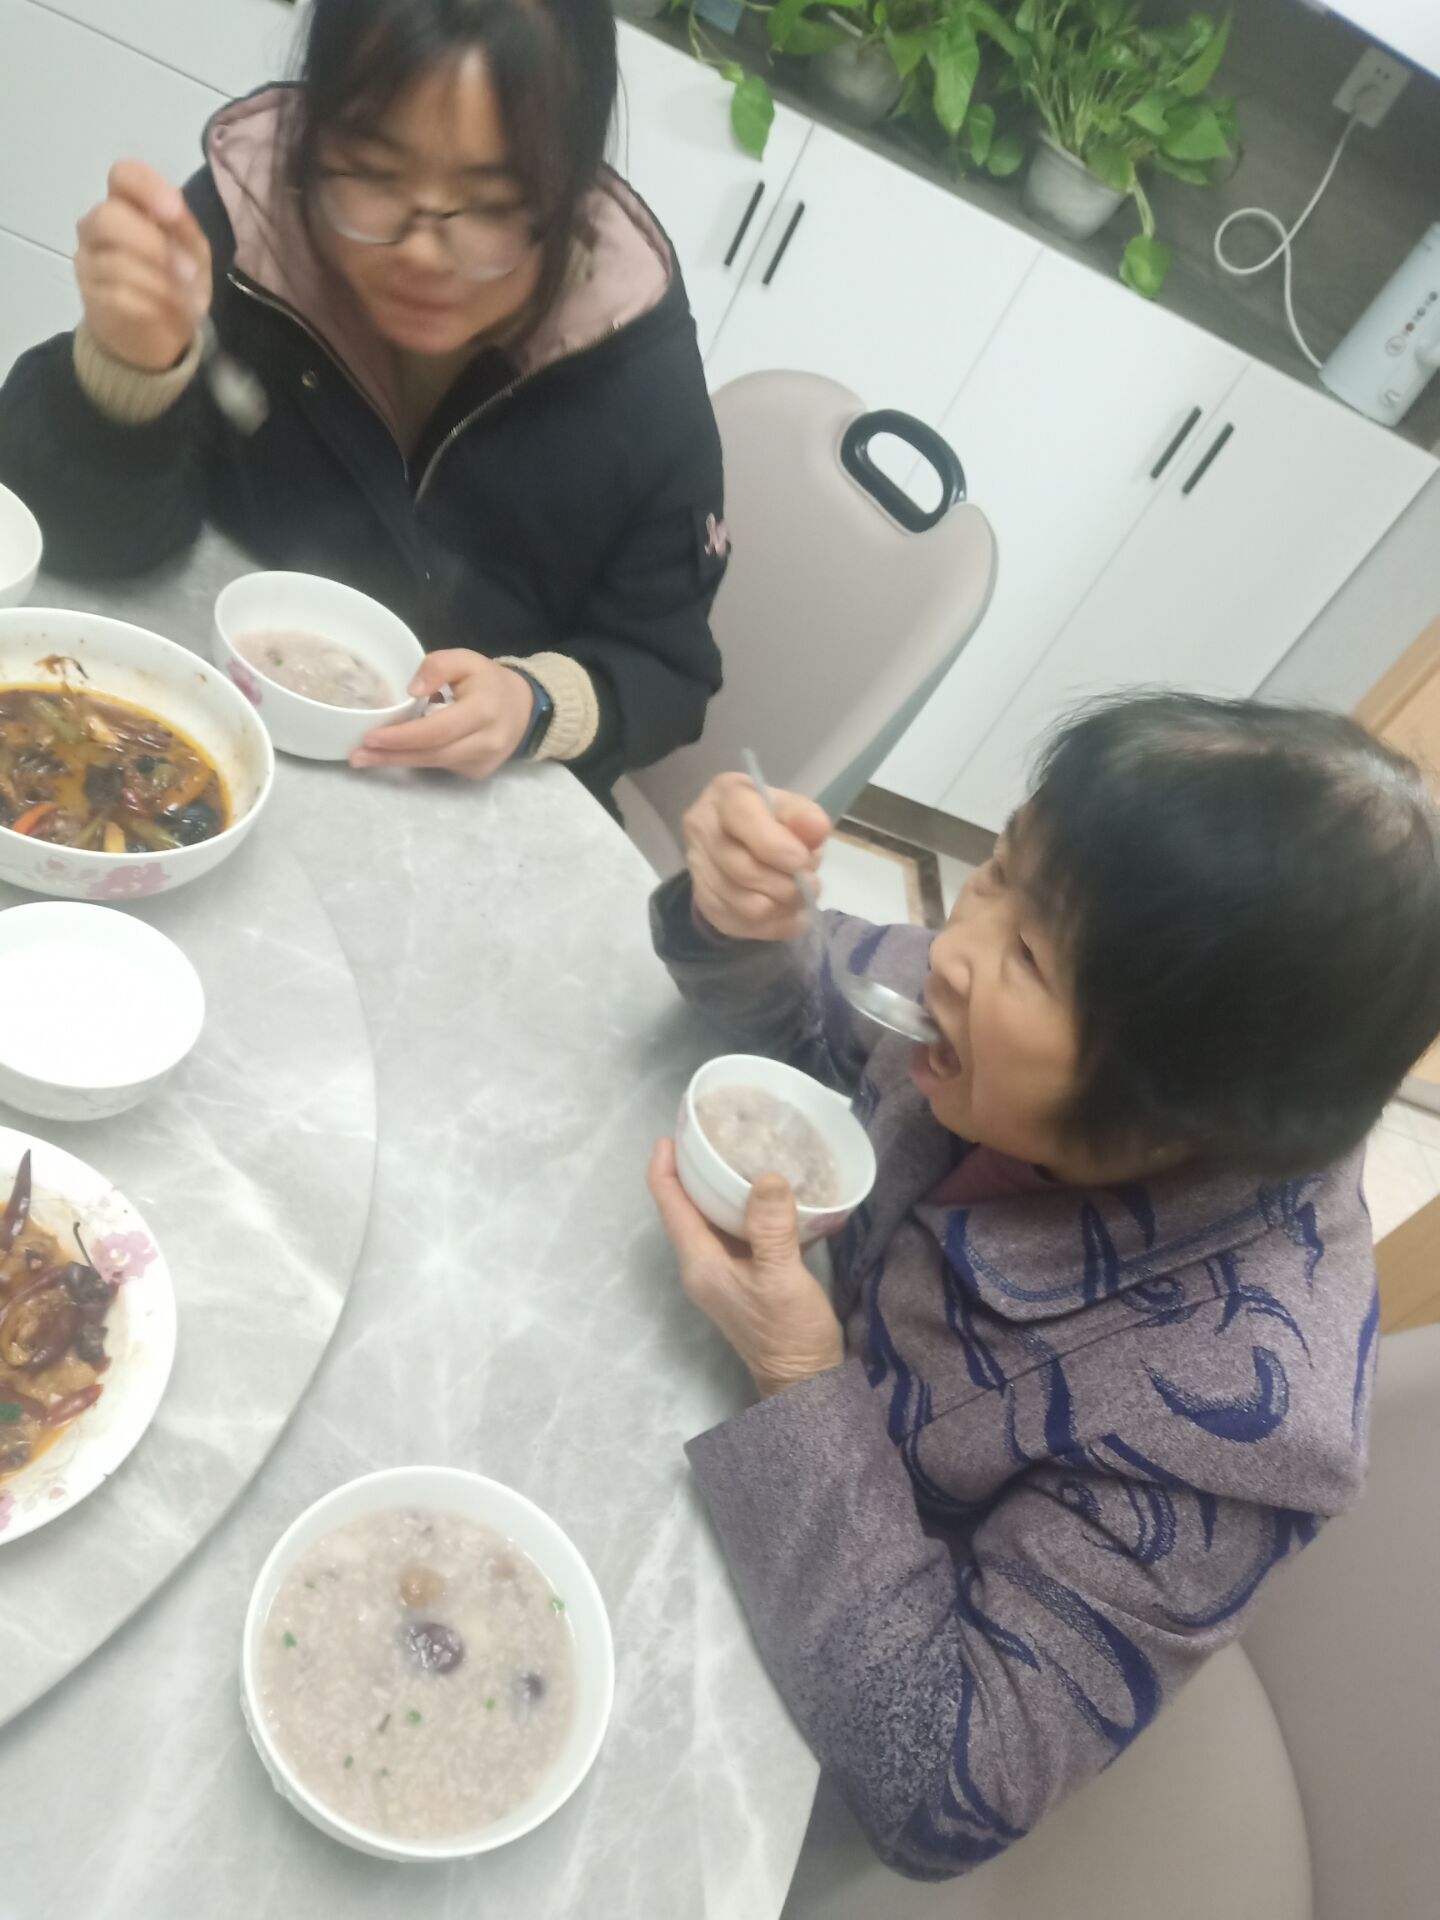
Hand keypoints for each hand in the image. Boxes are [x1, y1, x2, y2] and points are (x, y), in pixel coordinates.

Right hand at [75, 161, 211, 372]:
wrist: (160, 332)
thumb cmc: (176, 279)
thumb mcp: (193, 251)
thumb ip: (184, 228)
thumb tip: (175, 212)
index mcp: (127, 204)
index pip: (123, 175)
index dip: (147, 188)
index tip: (174, 213)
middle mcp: (98, 227)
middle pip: (106, 217)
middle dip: (152, 244)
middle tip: (188, 271)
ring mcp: (89, 263)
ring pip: (113, 262)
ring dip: (159, 282)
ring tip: (185, 298)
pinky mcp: (91, 299)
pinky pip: (117, 296)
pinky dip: (150, 304)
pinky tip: (167, 311)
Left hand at [351, 649, 534, 778]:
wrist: (525, 708)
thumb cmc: (488, 681)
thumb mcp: (465, 660)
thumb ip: (437, 666)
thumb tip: (410, 691)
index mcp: (484, 710)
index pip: (438, 730)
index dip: (403, 736)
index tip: (371, 737)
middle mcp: (486, 742)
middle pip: (432, 754)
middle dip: (391, 755)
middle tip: (356, 756)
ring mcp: (483, 762)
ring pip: (433, 765)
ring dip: (397, 761)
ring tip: (365, 758)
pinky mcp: (478, 773)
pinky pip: (441, 767)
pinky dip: (417, 759)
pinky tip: (399, 751)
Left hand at [647, 1138, 842, 1398]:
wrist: (805, 1382)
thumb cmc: (787, 1333)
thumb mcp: (781, 1277)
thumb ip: (771, 1227)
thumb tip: (765, 1177)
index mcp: (699, 1261)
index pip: (669, 1202)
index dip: (666, 1164)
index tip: (679, 1130)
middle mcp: (704, 1263)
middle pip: (688, 1204)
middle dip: (698, 1166)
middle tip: (722, 1130)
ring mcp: (725, 1271)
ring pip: (716, 1216)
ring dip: (727, 1185)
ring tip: (750, 1150)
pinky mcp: (749, 1275)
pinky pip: (742, 1230)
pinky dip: (754, 1208)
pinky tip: (781, 1190)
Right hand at [683, 771, 830, 942]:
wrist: (742, 843)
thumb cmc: (772, 819)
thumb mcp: (791, 809)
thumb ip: (803, 816)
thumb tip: (817, 828)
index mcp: (725, 795)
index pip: (743, 818)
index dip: (778, 847)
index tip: (805, 862)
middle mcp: (701, 829)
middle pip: (744, 870)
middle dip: (787, 884)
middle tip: (810, 884)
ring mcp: (698, 869)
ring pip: (746, 904)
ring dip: (783, 906)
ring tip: (798, 897)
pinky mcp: (704, 902)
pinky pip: (745, 924)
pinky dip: (775, 925)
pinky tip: (787, 913)